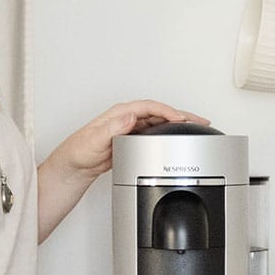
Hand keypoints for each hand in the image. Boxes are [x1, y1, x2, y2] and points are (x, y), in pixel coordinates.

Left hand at [37, 101, 211, 240]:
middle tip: (200, 121)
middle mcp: (126, 118)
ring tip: (196, 128)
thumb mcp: (95, 139)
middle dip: (181, 116)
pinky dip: (169, 135)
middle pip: (159, 113)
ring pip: (160, 123)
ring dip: (178, 125)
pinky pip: (155, 134)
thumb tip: (129, 116)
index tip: (181, 119)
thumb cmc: (79, 152)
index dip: (168, 112)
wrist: (74, 166)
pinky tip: (178, 140)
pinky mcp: (132, 140)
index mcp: (119, 114)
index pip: (149, 107)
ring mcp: (130, 129)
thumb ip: (113, 127)